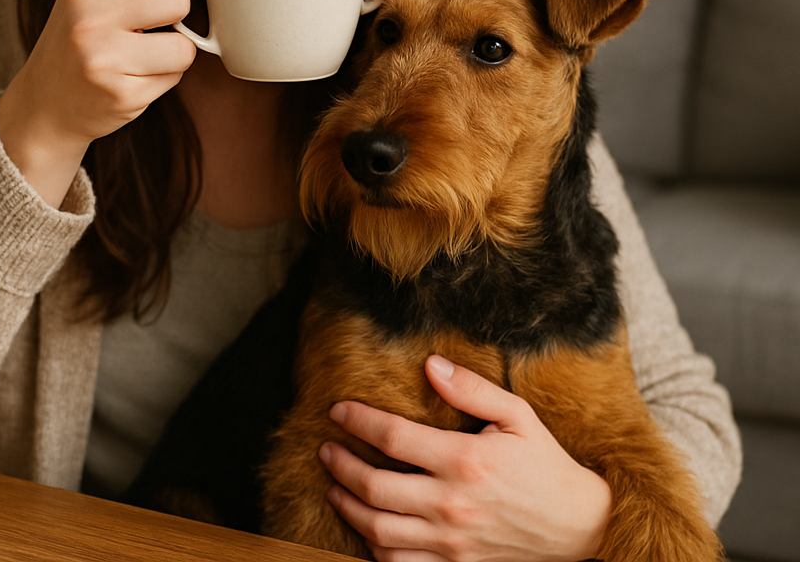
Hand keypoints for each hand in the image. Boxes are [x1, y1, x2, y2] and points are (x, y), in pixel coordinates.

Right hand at [0, 0, 196, 205]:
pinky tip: (136, 75)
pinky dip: (164, 76)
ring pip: (185, 46)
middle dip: (176, 13)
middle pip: (179, 0)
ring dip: (175, 50)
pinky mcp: (121, 96)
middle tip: (152, 23)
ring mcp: (104, 61)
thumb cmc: (78, 35)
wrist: (44, 104)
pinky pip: (175, 77)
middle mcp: (90, 19)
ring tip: (145, 52)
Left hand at [319, 355, 610, 561]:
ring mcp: (452, 543)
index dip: (359, 421)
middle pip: (375, 487)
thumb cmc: (546, 465)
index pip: (393, 438)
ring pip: (379, 530)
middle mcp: (453, 505)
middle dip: (341, 465)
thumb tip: (431, 365)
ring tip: (335, 485)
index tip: (337, 411)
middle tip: (326, 449)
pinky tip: (366, 527)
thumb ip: (472, 388)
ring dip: (348, 507)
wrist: (581, 529)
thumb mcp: (517, 415)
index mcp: (465, 461)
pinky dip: (375, 547)